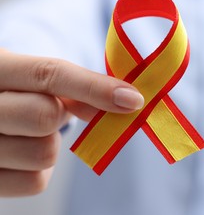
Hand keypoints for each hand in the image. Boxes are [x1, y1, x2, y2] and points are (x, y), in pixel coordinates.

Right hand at [0, 49, 143, 196]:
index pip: (49, 74)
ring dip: (51, 143)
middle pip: (45, 117)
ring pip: (44, 153)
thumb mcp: (37, 78)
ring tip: (31, 132)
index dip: (96, 88)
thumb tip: (124, 102)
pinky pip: (36, 182)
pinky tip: (25, 153)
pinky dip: (41, 169)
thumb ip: (77, 87)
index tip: (133, 99)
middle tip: (54, 111)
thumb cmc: (18, 90)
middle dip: (61, 116)